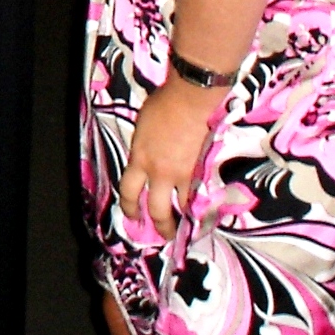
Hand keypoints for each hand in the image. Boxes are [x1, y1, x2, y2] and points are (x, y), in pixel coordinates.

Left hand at [118, 77, 222, 240]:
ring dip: (185, 221)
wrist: (189, 100)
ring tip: (188, 230)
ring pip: (182, 207)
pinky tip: (206, 214)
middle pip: (156, 208)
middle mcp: (158, 172)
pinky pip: (202, 195)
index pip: (128, 190)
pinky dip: (203, 206)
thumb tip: (147, 158)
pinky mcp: (203, 172)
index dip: (129, 206)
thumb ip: (144, 147)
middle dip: (159, 225)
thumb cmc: (163, 105)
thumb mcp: (143, 128)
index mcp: (139, 158)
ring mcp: (183, 175)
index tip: (132, 216)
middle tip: (162, 234)